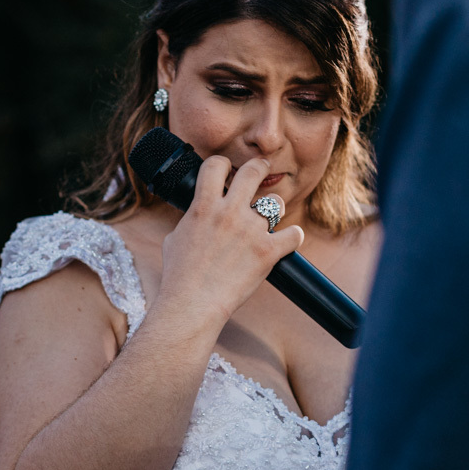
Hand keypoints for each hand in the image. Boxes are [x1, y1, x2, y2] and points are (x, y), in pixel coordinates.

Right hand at [158, 156, 304, 323]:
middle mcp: (228, 212)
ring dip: (274, 210)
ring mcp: (250, 231)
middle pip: (253, 171)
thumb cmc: (179, 276)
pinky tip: (285, 242)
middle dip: (260, 167)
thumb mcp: (174, 239)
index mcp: (203, 206)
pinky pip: (294, 234)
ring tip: (268, 221)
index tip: (228, 172)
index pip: (217, 164)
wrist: (192, 304)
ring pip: (276, 203)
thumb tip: (195, 216)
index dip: (223, 165)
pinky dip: (292, 238)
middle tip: (263, 170)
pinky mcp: (267, 251)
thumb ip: (190, 220)